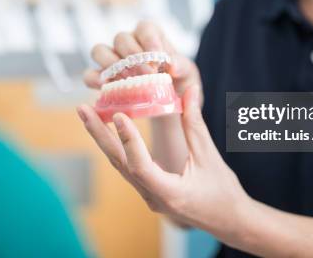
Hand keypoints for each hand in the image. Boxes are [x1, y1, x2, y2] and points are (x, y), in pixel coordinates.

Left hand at [76, 85, 249, 236]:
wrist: (229, 220)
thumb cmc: (223, 192)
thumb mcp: (210, 157)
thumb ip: (195, 124)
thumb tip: (189, 91)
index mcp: (169, 193)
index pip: (140, 165)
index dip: (129, 140)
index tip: (119, 114)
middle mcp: (152, 197)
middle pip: (120, 163)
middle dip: (99, 134)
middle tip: (83, 109)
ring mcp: (148, 196)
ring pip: (121, 165)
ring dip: (104, 139)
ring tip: (88, 115)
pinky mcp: (150, 191)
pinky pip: (128, 167)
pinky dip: (117, 147)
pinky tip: (108, 131)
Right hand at [82, 20, 200, 97]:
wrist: (169, 101)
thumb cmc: (178, 81)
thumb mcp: (187, 74)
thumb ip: (182, 66)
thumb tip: (173, 66)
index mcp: (150, 35)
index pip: (144, 27)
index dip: (149, 39)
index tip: (158, 56)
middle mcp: (128, 43)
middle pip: (121, 38)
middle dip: (133, 56)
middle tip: (146, 74)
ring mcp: (112, 59)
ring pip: (99, 50)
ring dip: (111, 64)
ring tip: (126, 80)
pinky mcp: (101, 77)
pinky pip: (89, 74)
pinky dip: (95, 80)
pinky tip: (106, 88)